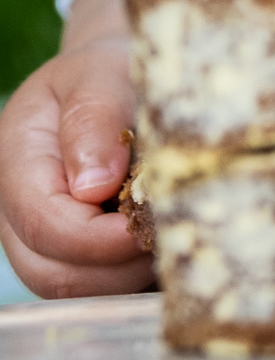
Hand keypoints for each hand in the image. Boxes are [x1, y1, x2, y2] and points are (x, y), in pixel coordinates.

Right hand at [0, 24, 151, 297]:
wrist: (114, 80)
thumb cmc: (110, 70)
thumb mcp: (104, 71)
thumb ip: (96, 118)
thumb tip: (93, 187)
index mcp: (16, 158)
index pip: (43, 221)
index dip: (97, 237)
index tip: (148, 223)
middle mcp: (15, 209)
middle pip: (53, 271)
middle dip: (116, 266)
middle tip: (173, 238)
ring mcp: (38, 238)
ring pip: (75, 288)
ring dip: (127, 276)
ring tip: (174, 238)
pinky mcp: (69, 254)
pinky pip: (96, 285)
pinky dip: (132, 276)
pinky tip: (168, 247)